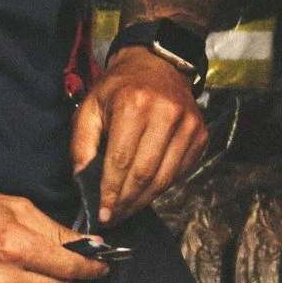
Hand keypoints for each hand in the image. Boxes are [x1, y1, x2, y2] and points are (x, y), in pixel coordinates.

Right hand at [0, 185, 109, 282]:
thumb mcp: (11, 205)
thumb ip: (52, 228)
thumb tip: (85, 244)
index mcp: (14, 245)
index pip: (70, 266)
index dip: (91, 266)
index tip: (101, 265)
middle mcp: (5, 279)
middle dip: (67, 275)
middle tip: (61, 261)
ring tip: (26, 265)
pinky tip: (7, 277)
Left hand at [71, 45, 206, 223]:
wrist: (157, 66)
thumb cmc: (118, 88)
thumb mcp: (90, 107)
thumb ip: (81, 143)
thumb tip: (82, 179)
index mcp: (134, 105)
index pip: (121, 161)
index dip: (111, 192)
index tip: (102, 212)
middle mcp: (165, 115)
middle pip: (145, 173)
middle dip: (126, 202)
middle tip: (113, 217)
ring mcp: (188, 126)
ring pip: (165, 178)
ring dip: (144, 200)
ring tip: (126, 210)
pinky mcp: (200, 135)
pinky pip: (180, 172)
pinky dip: (161, 188)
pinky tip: (145, 193)